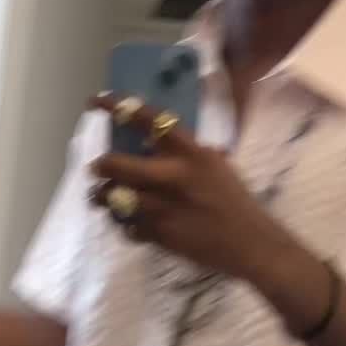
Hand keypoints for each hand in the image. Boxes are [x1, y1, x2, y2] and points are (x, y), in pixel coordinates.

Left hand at [87, 96, 296, 286]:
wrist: (249, 243)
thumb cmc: (234, 200)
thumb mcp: (216, 166)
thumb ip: (187, 153)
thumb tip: (158, 143)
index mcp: (190, 152)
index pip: (148, 120)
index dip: (117, 107)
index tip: (96, 102)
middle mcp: (172, 176)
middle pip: (117, 164)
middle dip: (101, 166)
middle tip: (96, 168)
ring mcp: (162, 207)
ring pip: (113, 198)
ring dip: (103, 197)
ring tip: (102, 197)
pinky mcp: (158, 234)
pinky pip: (126, 226)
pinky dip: (124, 224)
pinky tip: (131, 223)